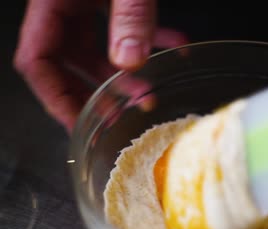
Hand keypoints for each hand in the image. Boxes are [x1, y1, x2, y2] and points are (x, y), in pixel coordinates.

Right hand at [14, 0, 187, 132]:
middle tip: (125, 112)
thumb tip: (130, 63)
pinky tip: (176, 44)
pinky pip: (123, 27)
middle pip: (70, 62)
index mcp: (52, 1)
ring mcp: (87, 0)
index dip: (55, 98)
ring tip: (155, 90)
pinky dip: (149, 39)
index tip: (81, 123)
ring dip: (128, 72)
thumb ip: (129, 15)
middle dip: (100, 90)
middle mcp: (64, 4)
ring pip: (100, 49)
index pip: (37, 62)